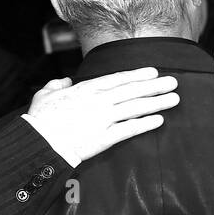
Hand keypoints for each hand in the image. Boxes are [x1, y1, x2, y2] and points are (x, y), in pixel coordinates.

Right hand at [27, 66, 179, 161]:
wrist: (40, 142)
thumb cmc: (39, 119)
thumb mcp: (44, 94)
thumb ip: (57, 85)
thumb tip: (65, 81)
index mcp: (86, 89)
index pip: (118, 79)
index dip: (138, 75)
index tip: (153, 72)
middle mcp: (99, 100)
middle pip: (132, 90)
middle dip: (155, 86)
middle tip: (173, 82)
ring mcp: (104, 118)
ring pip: (136, 107)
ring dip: (157, 102)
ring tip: (174, 99)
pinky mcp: (105, 137)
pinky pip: (130, 128)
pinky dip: (145, 123)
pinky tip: (159, 120)